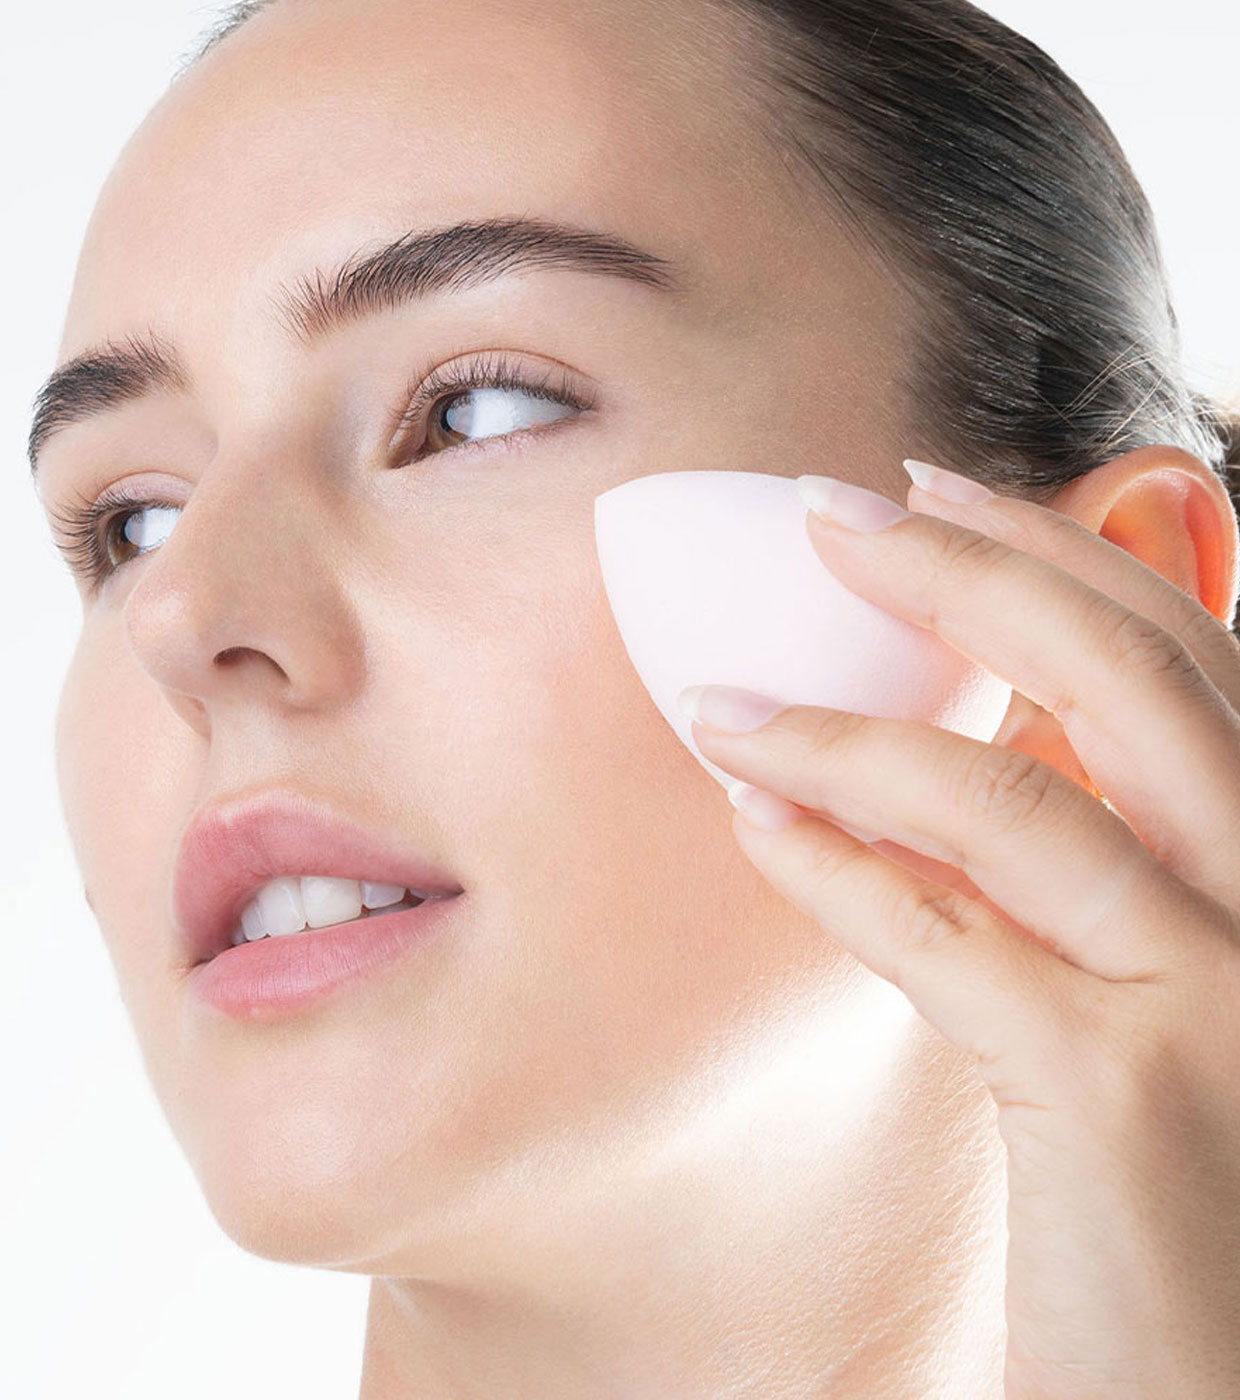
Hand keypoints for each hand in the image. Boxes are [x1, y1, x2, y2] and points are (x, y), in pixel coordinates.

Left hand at [678, 462, 1239, 1399]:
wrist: (1212, 1386)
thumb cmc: (1180, 1183)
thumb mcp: (1160, 980)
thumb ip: (1090, 864)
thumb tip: (953, 749)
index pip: (1188, 652)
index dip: (1059, 550)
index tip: (931, 491)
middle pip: (1126, 676)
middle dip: (963, 571)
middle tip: (828, 509)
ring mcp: (1226, 996)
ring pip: (1019, 800)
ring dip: (846, 733)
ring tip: (716, 702)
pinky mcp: (1133, 1100)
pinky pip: (952, 938)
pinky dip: (838, 865)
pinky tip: (750, 822)